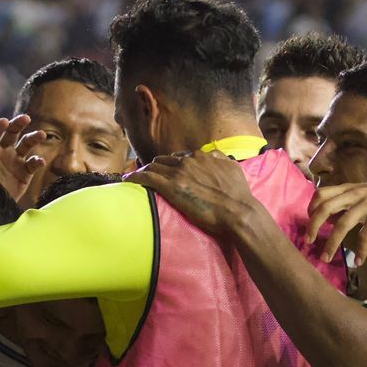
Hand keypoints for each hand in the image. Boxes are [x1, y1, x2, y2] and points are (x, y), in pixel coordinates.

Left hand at [0, 116, 48, 209]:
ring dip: (34, 138)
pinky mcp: (25, 172)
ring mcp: (16, 160)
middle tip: (26, 118)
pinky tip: (40, 161)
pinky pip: (32, 164)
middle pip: (12, 133)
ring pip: (26, 145)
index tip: (4, 122)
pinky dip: (37, 161)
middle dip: (18, 124)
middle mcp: (3, 151)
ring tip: (41, 134)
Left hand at [125, 151, 259, 235]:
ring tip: (139, 178)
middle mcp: (189, 160)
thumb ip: (221, 159)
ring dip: (145, 170)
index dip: (174, 164)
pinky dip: (136, 176)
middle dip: (158, 166)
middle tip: (153, 175)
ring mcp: (178, 173)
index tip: (171, 171)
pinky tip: (128, 180)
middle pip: (165, 159)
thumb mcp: (233, 169)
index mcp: (202, 156)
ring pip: (153, 165)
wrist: (237, 211)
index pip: (181, 156)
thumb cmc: (238, 194)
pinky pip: (146, 176)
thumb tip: (215, 155)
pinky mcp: (170, 186)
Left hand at [308, 174, 366, 262]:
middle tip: (308, 242)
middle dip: (313, 227)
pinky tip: (359, 261)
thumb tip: (331, 219)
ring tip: (326, 258)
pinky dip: (360, 250)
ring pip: (342, 224)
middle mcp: (354, 194)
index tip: (310, 225)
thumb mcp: (365, 194)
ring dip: (332, 243)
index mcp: (349, 189)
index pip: (321, 194)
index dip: (311, 209)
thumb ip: (348, 203)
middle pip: (325, 208)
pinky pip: (365, 235)